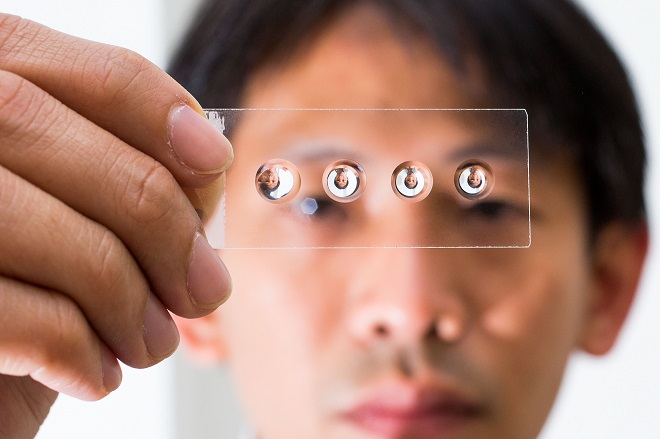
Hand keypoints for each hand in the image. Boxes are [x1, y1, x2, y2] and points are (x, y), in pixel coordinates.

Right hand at [0, 14, 231, 437]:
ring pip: (60, 234)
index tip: (214, 162)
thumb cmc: (32, 282)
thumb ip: (127, 169)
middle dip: (161, 223)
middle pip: (70, 150)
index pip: (92, 76)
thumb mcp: (83, 208)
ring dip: (131, 300)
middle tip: (204, 288)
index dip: (163, 114)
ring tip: (150, 340)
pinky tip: (97, 371)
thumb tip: (206, 165)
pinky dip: (84, 353)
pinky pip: (31, 320)